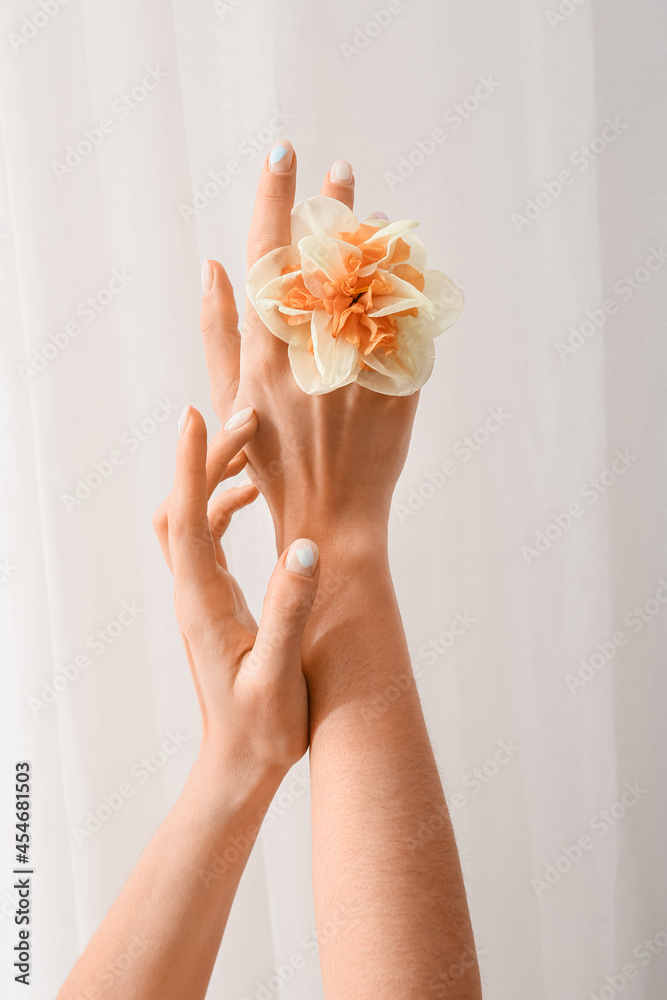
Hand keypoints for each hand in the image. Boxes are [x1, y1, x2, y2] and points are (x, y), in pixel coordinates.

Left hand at [153, 405, 319, 778]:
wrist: (240, 765)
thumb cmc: (262, 727)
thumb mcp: (279, 672)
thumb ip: (290, 610)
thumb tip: (304, 548)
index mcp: (202, 602)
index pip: (187, 518)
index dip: (192, 465)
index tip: (197, 415)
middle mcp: (193, 592)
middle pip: (181, 507)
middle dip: (206, 459)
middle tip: (249, 420)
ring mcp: (200, 595)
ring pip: (191, 519)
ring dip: (216, 480)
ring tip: (256, 453)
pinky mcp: (214, 601)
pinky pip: (208, 539)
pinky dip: (225, 508)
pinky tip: (256, 503)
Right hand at [199, 146, 417, 553]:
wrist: (331, 515)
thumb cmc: (267, 458)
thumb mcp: (230, 397)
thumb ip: (217, 330)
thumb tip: (213, 264)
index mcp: (266, 350)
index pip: (271, 255)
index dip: (275, 197)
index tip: (283, 153)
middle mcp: (315, 350)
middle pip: (331, 260)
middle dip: (334, 208)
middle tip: (342, 175)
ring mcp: (362, 365)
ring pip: (375, 284)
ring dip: (375, 245)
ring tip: (377, 219)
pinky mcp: (400, 384)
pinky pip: (410, 321)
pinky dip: (407, 290)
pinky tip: (405, 272)